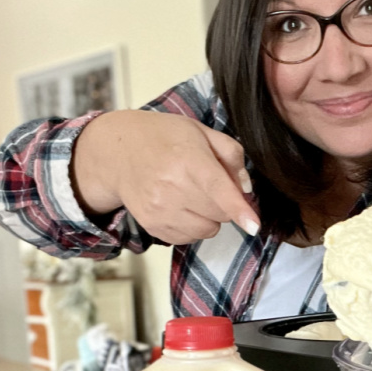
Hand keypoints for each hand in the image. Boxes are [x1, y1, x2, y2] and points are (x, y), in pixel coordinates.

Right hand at [72, 110, 259, 243]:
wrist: (119, 151)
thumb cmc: (165, 138)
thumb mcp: (201, 132)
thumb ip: (231, 155)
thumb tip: (245, 188)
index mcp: (189, 160)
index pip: (219, 191)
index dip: (239, 210)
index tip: (253, 225)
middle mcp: (172, 187)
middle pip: (220, 214)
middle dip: (224, 204)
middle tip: (208, 185)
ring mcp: (160, 210)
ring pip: (207, 230)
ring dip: (209, 218)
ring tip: (192, 195)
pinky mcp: (152, 225)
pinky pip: (188, 238)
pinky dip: (192, 227)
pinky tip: (181, 207)